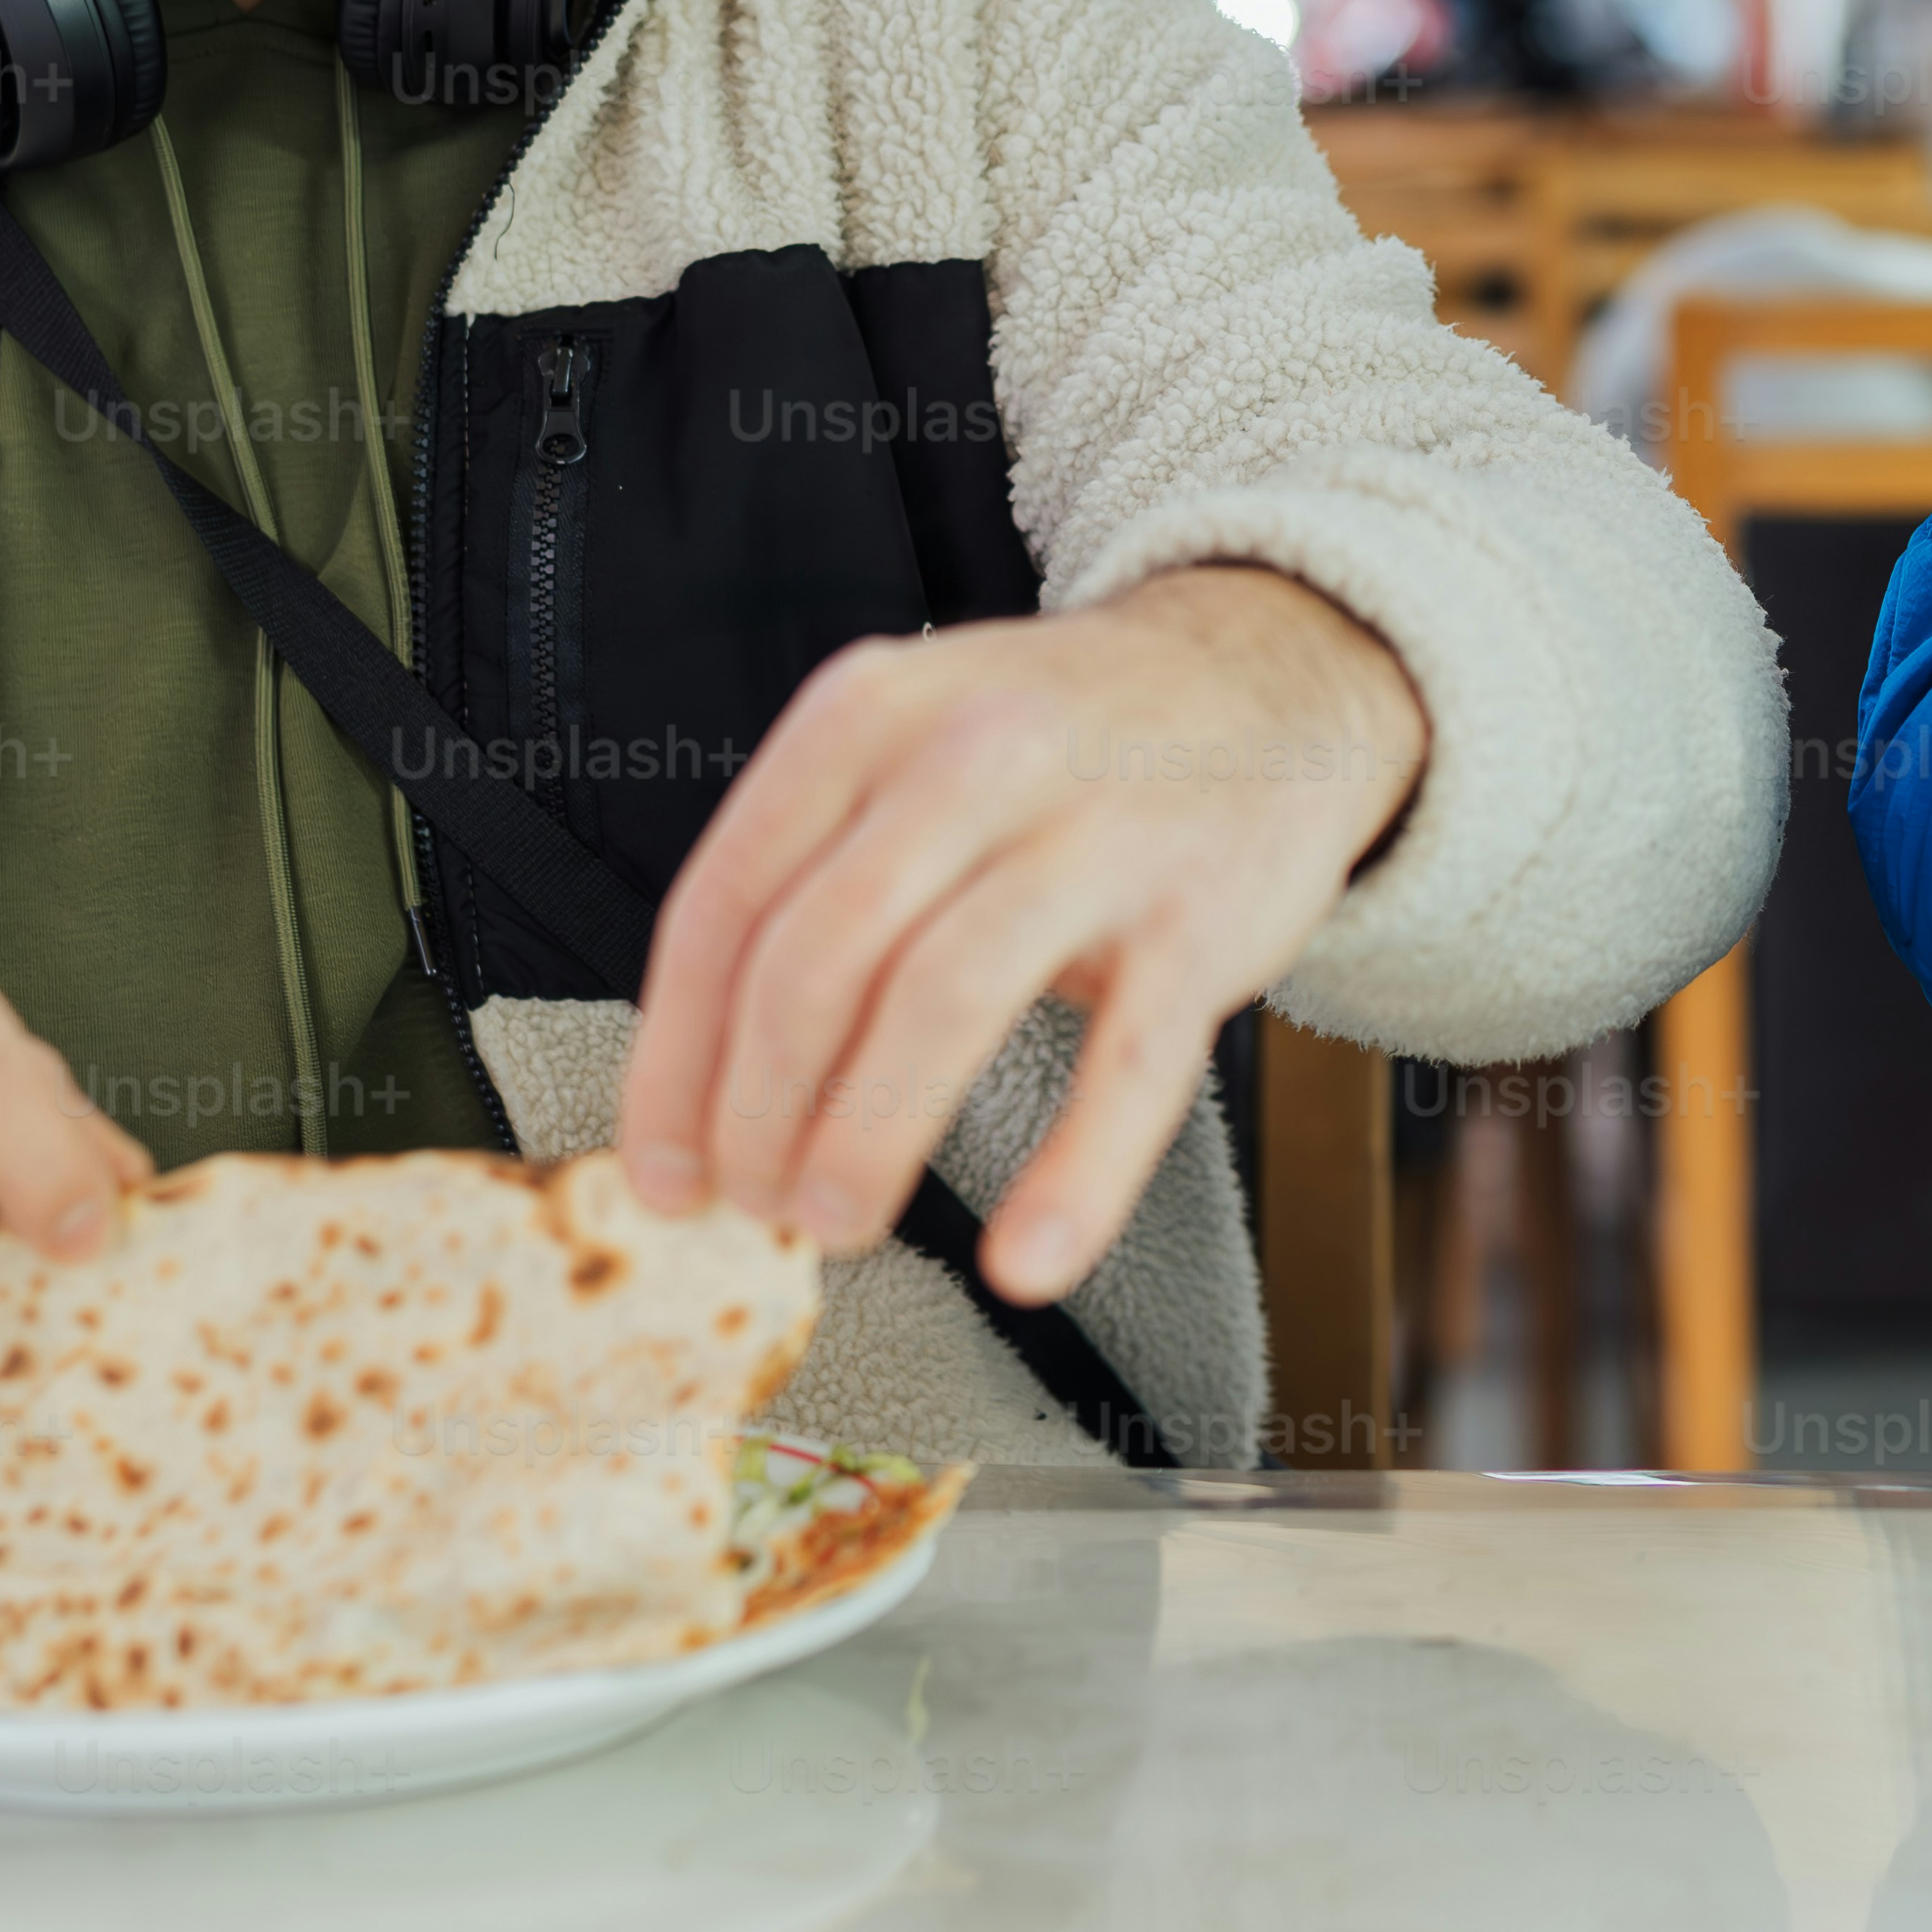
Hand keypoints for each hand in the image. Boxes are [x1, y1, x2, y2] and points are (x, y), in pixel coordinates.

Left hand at [617, 568, 1427, 1301]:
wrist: (1269, 672)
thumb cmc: (1062, 745)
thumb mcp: (913, 744)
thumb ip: (815, 876)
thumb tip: (711, 1086)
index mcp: (866, 715)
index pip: (726, 904)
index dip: (674, 1060)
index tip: (662, 1169)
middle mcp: (971, 755)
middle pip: (816, 958)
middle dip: (757, 1111)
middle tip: (752, 1203)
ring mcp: (1097, 830)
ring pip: (942, 999)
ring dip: (866, 1138)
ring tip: (835, 1224)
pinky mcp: (1203, 913)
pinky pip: (1130, 1066)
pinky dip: (1074, 1176)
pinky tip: (1028, 1259)